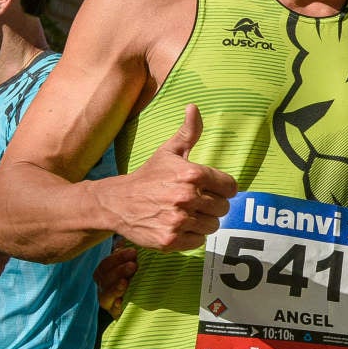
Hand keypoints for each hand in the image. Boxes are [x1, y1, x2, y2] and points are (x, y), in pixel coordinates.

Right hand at [94, 242, 137, 316]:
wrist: (153, 302)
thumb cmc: (143, 277)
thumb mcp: (137, 264)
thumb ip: (131, 254)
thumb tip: (127, 240)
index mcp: (107, 274)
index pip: (105, 265)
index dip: (117, 258)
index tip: (133, 252)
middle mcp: (105, 288)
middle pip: (104, 279)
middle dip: (118, 270)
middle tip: (134, 265)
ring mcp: (110, 302)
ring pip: (105, 295)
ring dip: (115, 287)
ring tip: (126, 282)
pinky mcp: (117, 314)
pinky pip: (113, 311)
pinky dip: (117, 306)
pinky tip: (121, 301)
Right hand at [102, 104, 236, 250]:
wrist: (117, 203)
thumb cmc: (148, 176)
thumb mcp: (168, 152)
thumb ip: (188, 132)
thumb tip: (194, 107)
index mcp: (192, 174)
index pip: (230, 187)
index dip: (222, 189)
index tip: (211, 190)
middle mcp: (186, 197)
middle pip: (223, 208)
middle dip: (212, 206)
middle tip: (195, 203)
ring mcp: (178, 220)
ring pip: (212, 226)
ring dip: (202, 222)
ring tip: (186, 214)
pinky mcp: (170, 240)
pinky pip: (198, 241)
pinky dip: (191, 236)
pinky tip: (178, 226)